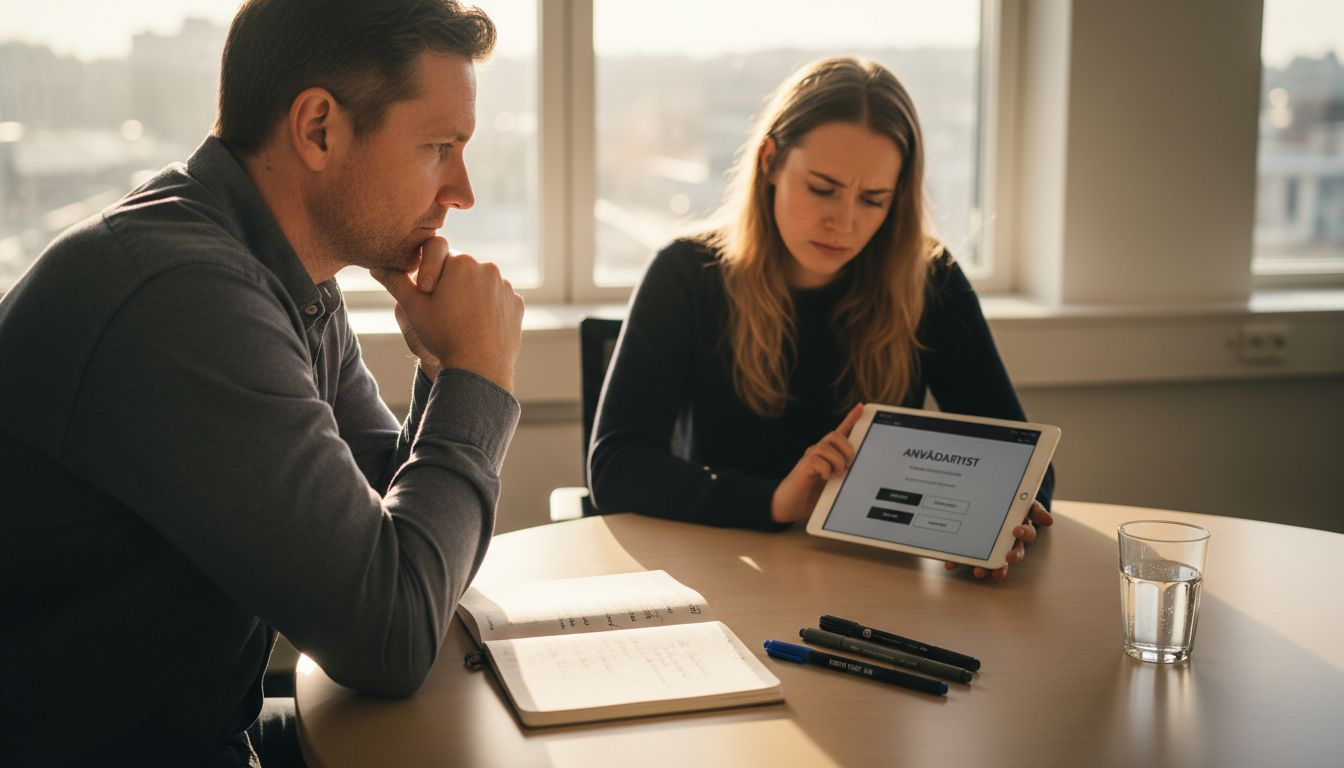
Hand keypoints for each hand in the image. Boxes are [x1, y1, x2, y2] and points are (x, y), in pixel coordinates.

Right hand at [372, 236, 523, 390]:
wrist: (479, 366)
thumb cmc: (443, 335)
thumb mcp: (413, 308)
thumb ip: (395, 282)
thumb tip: (376, 266)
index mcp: (460, 261)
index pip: (437, 256)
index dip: (428, 275)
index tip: (428, 296)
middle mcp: (487, 267)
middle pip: (461, 270)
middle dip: (451, 285)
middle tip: (444, 312)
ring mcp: (505, 286)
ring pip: (480, 285)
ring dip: (471, 296)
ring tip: (462, 322)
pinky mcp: (516, 303)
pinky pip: (498, 300)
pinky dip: (489, 310)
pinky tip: (479, 328)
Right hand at [770, 403, 863, 523]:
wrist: (789, 506)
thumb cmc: (812, 495)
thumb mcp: (834, 485)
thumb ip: (844, 476)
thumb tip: (860, 472)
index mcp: (828, 455)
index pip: (840, 432)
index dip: (851, 418)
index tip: (862, 407)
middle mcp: (817, 452)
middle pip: (835, 435)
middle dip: (847, 448)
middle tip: (848, 465)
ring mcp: (809, 458)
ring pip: (826, 446)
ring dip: (837, 460)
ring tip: (838, 474)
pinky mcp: (802, 467)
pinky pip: (816, 459)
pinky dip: (826, 469)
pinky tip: (826, 478)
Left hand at [944, 500, 1052, 581]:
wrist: (997, 498)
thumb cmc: (1014, 504)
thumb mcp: (1024, 502)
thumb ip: (1034, 509)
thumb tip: (1049, 520)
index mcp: (1021, 528)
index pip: (1027, 534)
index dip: (1023, 534)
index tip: (1016, 532)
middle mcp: (1009, 541)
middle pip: (1011, 554)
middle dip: (1006, 562)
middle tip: (1001, 567)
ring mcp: (994, 546)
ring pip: (993, 561)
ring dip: (987, 568)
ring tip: (978, 573)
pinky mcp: (978, 548)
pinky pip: (970, 556)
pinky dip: (960, 561)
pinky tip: (951, 564)